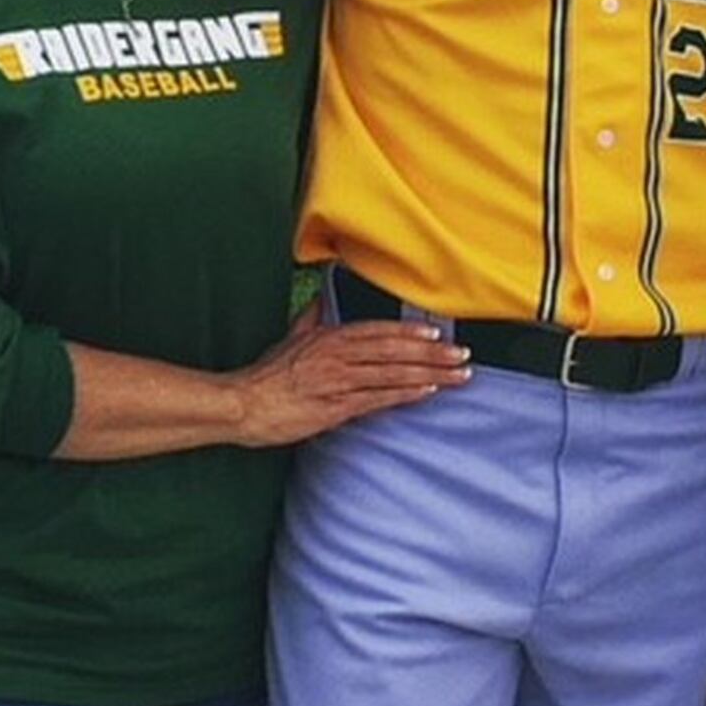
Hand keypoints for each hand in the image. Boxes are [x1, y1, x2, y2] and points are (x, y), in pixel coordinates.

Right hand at [236, 301, 470, 445]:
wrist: (242, 404)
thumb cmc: (267, 375)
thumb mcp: (291, 338)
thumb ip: (312, 318)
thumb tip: (322, 298)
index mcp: (330, 337)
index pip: (379, 331)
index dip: (410, 332)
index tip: (438, 334)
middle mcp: (339, 355)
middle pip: (394, 351)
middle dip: (432, 354)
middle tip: (462, 355)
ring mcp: (339, 380)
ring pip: (392, 374)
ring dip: (429, 374)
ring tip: (457, 376)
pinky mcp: (335, 407)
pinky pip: (377, 398)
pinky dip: (404, 394)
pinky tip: (427, 392)